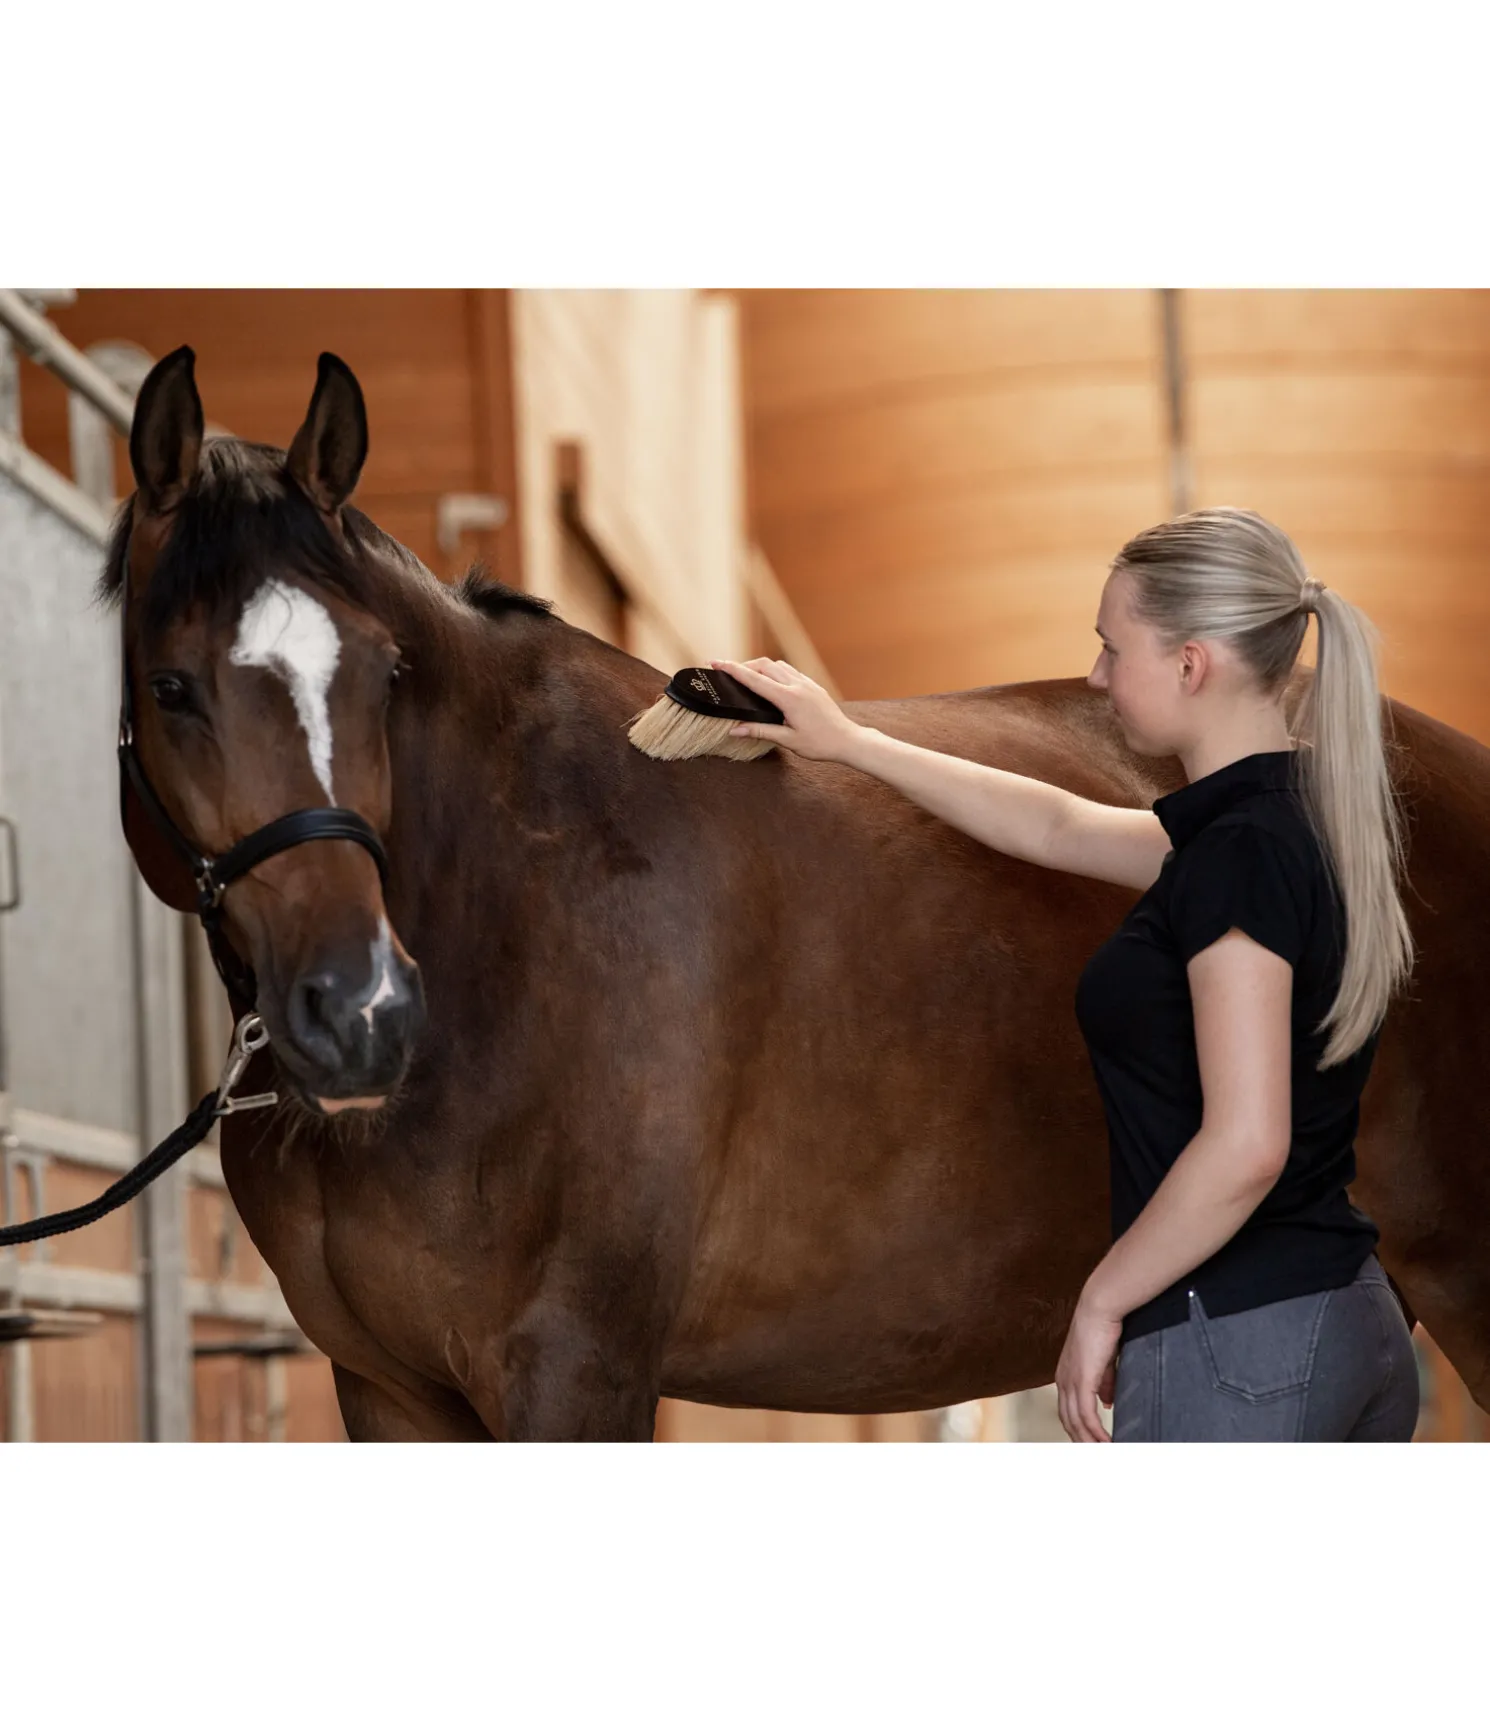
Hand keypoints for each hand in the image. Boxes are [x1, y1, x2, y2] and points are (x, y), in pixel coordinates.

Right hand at [708, 657, 861, 763]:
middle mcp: (798, 686)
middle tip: (728, 672)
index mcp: (789, 699)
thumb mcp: (788, 740)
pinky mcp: (813, 685)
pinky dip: (775, 672)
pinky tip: (771, 683)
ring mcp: (807, 683)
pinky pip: (790, 671)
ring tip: (748, 678)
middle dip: (744, 665)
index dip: (733, 670)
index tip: (716, 662)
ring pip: (777, 665)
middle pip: (764, 665)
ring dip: (760, 667)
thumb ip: (760, 731)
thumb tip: (735, 730)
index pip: (755, 680)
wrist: (848, 740)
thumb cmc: (820, 744)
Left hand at [1054, 1292, 1121, 1442]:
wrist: (1100, 1307)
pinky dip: (1096, 1432)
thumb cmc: (1103, 1329)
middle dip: (1082, 1442)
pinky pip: (1086, 1414)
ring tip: (1105, 1455)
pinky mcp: (1082, 1379)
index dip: (1078, 1430)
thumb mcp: (1103, 1362)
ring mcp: (1070, 1380)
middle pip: (1068, 1422)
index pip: (1067, 1412)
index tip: (1090, 1445)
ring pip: (1075, 1422)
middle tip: (1097, 1457)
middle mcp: (1062, 1380)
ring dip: (1090, 1442)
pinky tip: (1106, 1442)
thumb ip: (1103, 1383)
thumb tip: (1107, 1403)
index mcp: (1065, 1376)